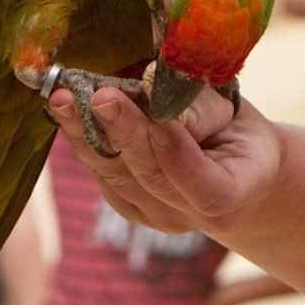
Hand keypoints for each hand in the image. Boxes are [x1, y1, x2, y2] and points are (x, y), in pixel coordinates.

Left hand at [48, 83, 282, 234]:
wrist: (238, 172)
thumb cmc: (239, 131)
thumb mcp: (236, 115)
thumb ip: (202, 109)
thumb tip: (153, 86)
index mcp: (232, 194)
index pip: (203, 185)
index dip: (177, 151)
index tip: (158, 113)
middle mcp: (192, 216)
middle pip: (152, 177)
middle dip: (122, 132)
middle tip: (100, 96)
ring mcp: (159, 218)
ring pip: (118, 178)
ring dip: (87, 136)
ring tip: (65, 100)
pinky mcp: (132, 210)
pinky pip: (105, 178)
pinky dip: (85, 145)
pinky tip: (67, 114)